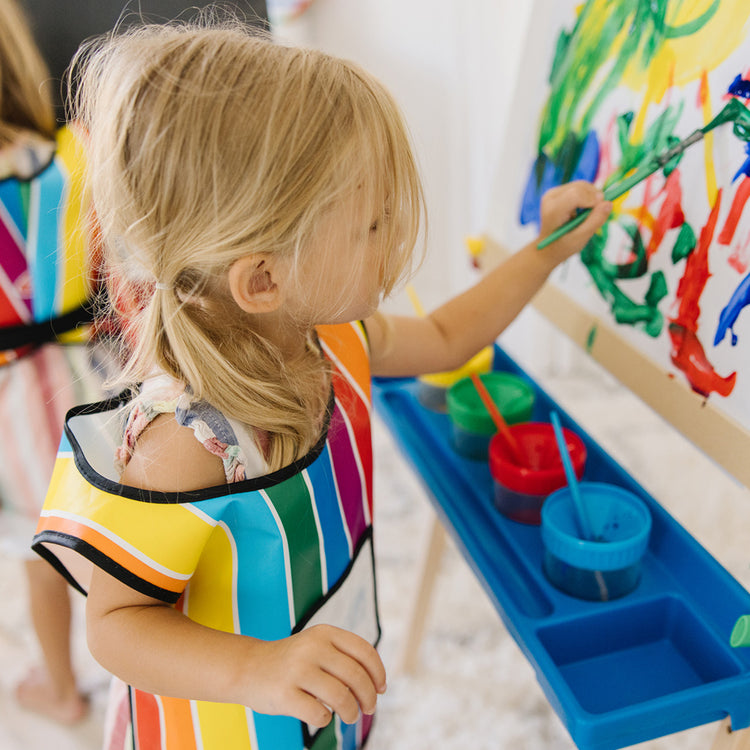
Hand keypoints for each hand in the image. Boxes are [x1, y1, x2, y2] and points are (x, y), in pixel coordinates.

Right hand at [239, 625, 385, 727]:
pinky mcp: (285, 694)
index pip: (364, 651)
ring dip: (351, 712)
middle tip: (368, 709)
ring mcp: (297, 670)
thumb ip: (345, 658)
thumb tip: (377, 686)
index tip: (381, 688)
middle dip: (368, 697)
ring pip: (341, 697)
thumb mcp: (318, 647)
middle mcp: (312, 647)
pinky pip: (319, 714)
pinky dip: (325, 719)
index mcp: (324, 632)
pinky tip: (320, 715)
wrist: (248, 667)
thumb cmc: (293, 662)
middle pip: (356, 676)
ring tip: (350, 716)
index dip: (378, 672)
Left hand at [538, 181, 611, 266]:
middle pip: (580, 187)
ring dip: (592, 196)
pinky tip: (583, 209)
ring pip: (582, 185)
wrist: (548, 247)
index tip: (600, 210)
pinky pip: (579, 187)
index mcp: (553, 212)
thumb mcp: (581, 239)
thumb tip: (609, 203)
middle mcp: (550, 198)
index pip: (575, 195)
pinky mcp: (558, 191)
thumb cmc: (564, 245)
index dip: (592, 200)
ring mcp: (553, 193)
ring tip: (588, 214)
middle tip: (596, 214)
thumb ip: (595, 221)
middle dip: (594, 198)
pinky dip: (587, 196)